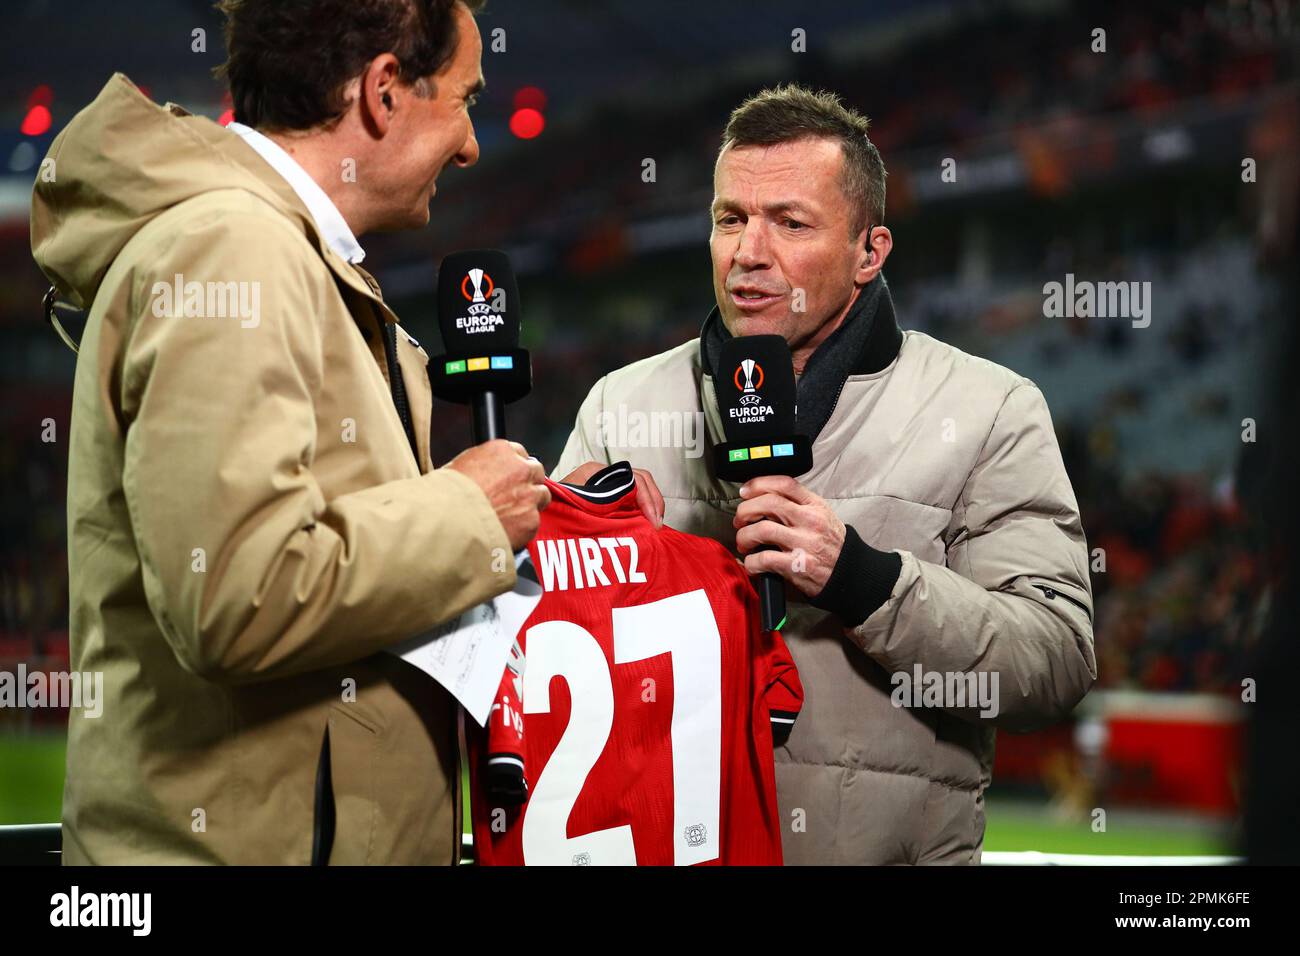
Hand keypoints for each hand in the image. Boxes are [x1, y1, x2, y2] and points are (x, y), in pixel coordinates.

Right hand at [446, 440, 550, 551]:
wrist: (447, 523)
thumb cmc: (445, 497)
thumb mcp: (457, 467)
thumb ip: (480, 465)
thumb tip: (483, 473)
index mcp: (501, 451)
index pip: (519, 452)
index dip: (514, 467)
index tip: (510, 475)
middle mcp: (520, 469)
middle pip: (536, 471)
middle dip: (528, 482)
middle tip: (514, 495)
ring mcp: (529, 495)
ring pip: (542, 496)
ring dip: (531, 503)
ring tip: (512, 514)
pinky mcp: (531, 520)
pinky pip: (534, 521)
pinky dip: (523, 527)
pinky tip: (508, 530)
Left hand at [561, 461, 663, 527]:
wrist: (540, 514)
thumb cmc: (551, 509)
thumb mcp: (570, 508)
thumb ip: (591, 507)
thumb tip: (616, 510)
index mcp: (595, 472)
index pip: (633, 478)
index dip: (647, 499)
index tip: (652, 520)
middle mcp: (603, 474)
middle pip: (641, 480)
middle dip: (654, 501)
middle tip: (657, 524)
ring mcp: (607, 483)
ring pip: (640, 488)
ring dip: (651, 505)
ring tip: (654, 525)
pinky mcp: (609, 495)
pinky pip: (633, 498)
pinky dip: (643, 510)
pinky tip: (646, 524)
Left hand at [733, 475, 845, 597]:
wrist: (849, 573)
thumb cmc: (831, 544)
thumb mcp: (822, 515)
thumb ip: (798, 504)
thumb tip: (763, 498)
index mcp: (814, 505)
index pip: (785, 483)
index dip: (759, 483)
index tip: (745, 491)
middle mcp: (810, 521)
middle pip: (768, 503)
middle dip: (746, 510)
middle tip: (740, 521)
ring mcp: (804, 543)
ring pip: (762, 530)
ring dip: (744, 537)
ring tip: (744, 543)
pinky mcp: (798, 566)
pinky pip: (764, 559)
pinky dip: (751, 562)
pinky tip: (752, 564)